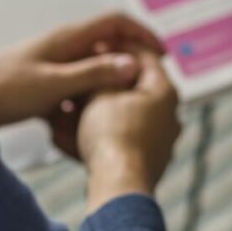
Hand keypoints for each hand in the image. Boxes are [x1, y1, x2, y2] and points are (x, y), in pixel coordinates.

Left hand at [0, 12, 162, 128]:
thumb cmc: (3, 88)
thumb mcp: (54, 84)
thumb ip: (94, 74)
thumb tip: (133, 65)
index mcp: (68, 38)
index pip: (116, 22)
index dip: (142, 34)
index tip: (161, 55)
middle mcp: (64, 47)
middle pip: (109, 46)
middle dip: (131, 64)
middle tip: (149, 87)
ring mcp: (54, 65)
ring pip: (94, 70)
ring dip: (110, 85)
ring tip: (125, 107)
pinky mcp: (45, 84)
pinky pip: (78, 88)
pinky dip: (89, 101)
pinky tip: (92, 122)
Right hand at [74, 49, 182, 212]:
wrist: (117, 187)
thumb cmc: (112, 135)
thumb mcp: (101, 93)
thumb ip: (103, 73)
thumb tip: (105, 61)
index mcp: (164, 92)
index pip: (145, 56)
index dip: (118, 46)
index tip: (97, 43)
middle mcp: (168, 116)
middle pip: (131, 90)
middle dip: (100, 85)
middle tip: (79, 77)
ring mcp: (158, 142)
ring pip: (120, 119)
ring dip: (92, 114)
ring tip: (63, 111)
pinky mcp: (144, 164)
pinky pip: (116, 143)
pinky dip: (94, 137)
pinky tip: (64, 138)